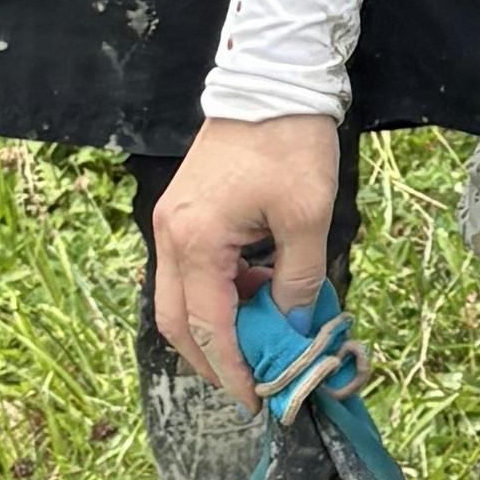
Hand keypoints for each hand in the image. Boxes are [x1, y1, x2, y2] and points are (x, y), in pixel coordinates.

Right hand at [149, 114, 343, 399]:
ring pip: (177, 299)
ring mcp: (172, 224)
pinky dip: (217, 295)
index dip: (231, 370)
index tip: (257, 400)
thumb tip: (291, 327)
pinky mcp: (183, 213)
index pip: (207, 327)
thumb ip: (299, 280)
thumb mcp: (309, 217)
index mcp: (196, 241)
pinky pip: (189, 272)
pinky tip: (257, 293)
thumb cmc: (290, 143)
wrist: (271, 80)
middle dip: (211, 360)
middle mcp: (171, 236)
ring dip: (213, 327)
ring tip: (261, 339)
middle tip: (251, 384)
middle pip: (176, 322)